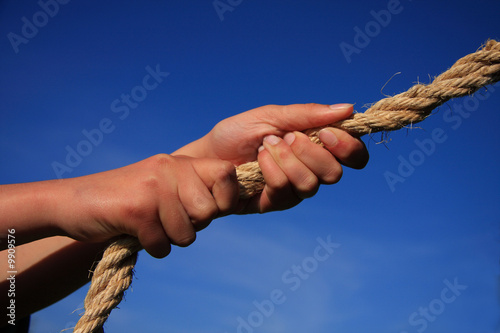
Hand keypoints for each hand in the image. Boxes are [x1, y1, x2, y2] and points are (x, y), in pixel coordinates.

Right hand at [58, 154, 237, 257]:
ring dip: (169, 239)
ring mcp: (153, 188)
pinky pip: (162, 245)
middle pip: (209, 213)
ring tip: (150, 225)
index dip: (226, 198)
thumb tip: (232, 204)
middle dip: (192, 226)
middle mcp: (169, 169)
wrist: (73, 202)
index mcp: (180, 162)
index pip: (227, 174)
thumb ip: (194, 189)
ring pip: (187, 234)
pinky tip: (136, 233)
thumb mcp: (164, 183)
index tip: (211, 209)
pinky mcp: (136, 210)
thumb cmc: (127, 198)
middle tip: (167, 220)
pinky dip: (151, 247)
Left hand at [174, 103, 368, 212]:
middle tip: (287, 138)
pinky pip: (286, 192)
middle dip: (311, 153)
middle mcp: (310, 170)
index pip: (352, 155)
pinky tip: (258, 161)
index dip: (347, 146)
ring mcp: (293, 189)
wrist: (207, 154)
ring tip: (265, 147)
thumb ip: (307, 115)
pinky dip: (272, 171)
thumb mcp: (271, 116)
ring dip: (287, 161)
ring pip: (311, 185)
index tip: (325, 133)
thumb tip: (348, 108)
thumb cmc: (238, 133)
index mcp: (315, 146)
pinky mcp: (275, 203)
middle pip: (335, 173)